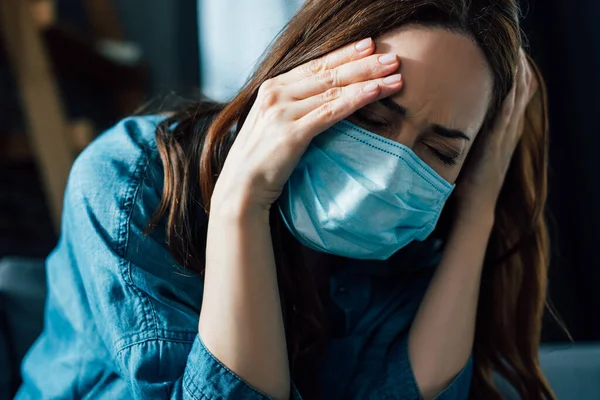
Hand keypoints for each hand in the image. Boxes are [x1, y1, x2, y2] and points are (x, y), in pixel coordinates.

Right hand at [211, 38, 403, 214]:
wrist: (240, 188)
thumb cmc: (260, 160)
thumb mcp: (272, 124)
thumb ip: (292, 107)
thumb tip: (322, 100)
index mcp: (271, 88)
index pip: (315, 64)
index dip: (344, 54)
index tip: (369, 46)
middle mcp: (276, 94)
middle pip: (327, 73)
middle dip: (363, 63)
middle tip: (392, 57)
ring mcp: (282, 112)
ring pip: (333, 90)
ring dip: (367, 80)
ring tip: (394, 75)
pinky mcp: (291, 133)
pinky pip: (330, 112)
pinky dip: (355, 100)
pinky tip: (375, 92)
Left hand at [455, 49, 537, 217]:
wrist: (474, 206)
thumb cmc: (469, 180)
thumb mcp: (475, 150)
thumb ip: (473, 133)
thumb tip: (459, 116)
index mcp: (504, 133)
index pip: (517, 97)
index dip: (517, 76)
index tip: (512, 57)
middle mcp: (508, 132)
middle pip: (521, 94)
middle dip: (518, 70)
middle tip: (515, 49)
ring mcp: (504, 138)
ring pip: (516, 100)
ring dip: (516, 77)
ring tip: (515, 55)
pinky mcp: (496, 144)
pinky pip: (505, 115)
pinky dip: (509, 97)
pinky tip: (507, 80)